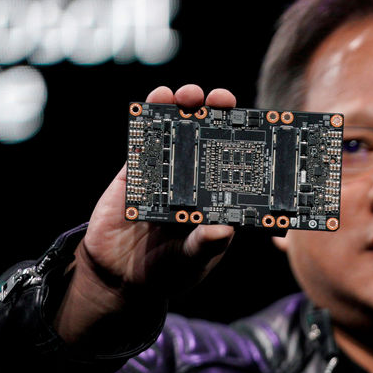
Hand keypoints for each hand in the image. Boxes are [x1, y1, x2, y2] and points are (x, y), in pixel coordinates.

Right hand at [54, 85, 236, 345]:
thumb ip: (205, 245)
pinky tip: (156, 101)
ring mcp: (164, 172)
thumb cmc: (166, 271)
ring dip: (183, 106)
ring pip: (176, 131)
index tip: (253, 122)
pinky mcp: (135, 172)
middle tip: (221, 99)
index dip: (243, 139)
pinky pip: (143, 141)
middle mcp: (193, 179)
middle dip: (215, 113)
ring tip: (189, 95)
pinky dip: (149, 119)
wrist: (119, 278)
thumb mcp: (191, 261)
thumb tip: (223, 230)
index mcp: (214, 197)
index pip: (234, 161)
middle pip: (208, 137)